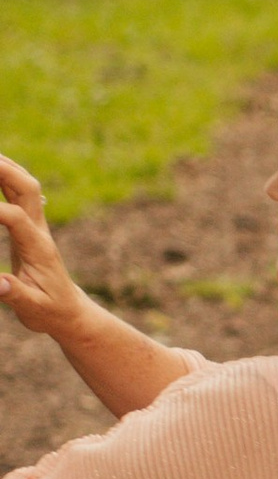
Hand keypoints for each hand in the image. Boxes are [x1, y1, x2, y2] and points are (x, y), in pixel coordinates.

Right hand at [0, 153, 87, 349]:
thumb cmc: (50, 312)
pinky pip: (19, 193)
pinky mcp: (31, 226)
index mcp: (39, 248)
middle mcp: (40, 230)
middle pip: (27, 189)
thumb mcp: (32, 310)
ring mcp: (37, 225)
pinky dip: (5, 176)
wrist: (70, 312)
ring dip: (5, 166)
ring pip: (25, 186)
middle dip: (4, 170)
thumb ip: (14, 295)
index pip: (17, 219)